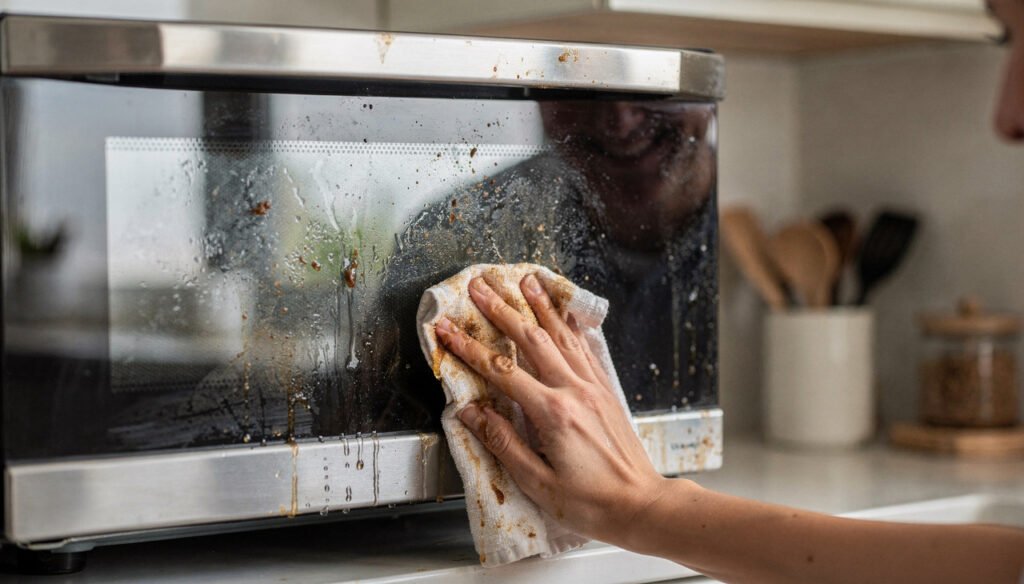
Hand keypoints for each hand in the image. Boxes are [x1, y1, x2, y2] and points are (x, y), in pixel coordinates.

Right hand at [433, 273, 667, 546]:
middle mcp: (575, 392)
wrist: (641, 506)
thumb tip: (471, 414)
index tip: (447, 330)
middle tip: (481, 287)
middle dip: (503, 310)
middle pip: (532, 340)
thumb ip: (503, 443)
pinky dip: (570, 327)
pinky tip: (565, 315)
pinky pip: (585, 349)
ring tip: (525, 282)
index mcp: (553, 414)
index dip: (469, 348)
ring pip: (562, 337)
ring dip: (540, 308)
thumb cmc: (591, 502)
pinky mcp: (606, 391)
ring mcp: (594, 388)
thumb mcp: (537, 482)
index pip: (501, 371)